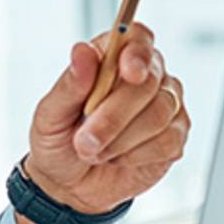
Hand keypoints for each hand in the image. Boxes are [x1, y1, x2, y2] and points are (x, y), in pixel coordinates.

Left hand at [25, 23, 189, 214]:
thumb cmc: (57, 141)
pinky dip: (134, 155)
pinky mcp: (174, 137)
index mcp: (112, 60)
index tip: (128, 71)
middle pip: (148, 82)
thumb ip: (68, 85)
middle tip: (84, 141)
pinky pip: (166, 142)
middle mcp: (146, 77)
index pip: (137, 38)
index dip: (136, 52)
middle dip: (114, 115)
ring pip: (158, 113)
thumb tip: (81, 51)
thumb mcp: (49, 115)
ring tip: (92, 151)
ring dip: (119, 139)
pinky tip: (115, 158)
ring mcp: (165, 106)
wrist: (67, 185)